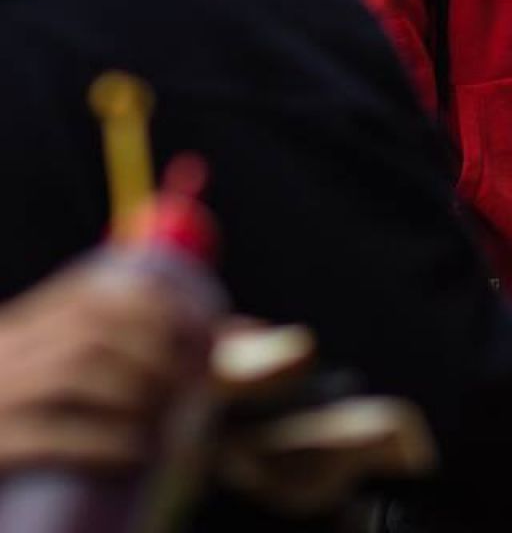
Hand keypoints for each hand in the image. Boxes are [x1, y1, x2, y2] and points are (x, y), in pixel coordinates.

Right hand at [0, 266, 199, 470]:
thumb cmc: (27, 423)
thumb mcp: (58, 378)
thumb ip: (132, 352)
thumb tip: (249, 331)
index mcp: (20, 329)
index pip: (91, 294)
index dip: (157, 306)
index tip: (204, 333)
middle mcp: (4, 353)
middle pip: (91, 331)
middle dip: (157, 349)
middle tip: (195, 384)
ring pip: (74, 374)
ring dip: (137, 391)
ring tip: (169, 419)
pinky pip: (48, 436)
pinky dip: (101, 442)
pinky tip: (136, 454)